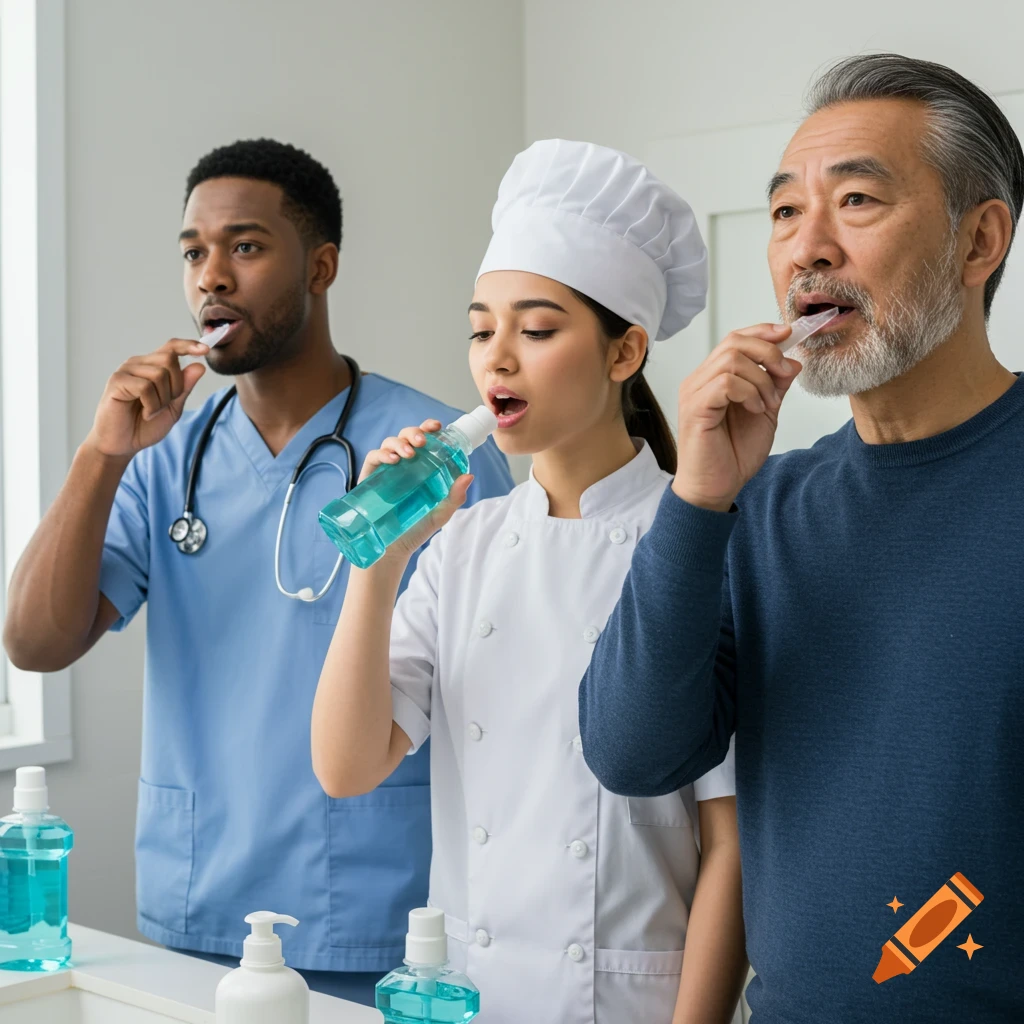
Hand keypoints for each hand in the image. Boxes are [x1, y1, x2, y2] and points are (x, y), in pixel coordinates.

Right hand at [84, 339, 209, 457]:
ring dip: (162, 400)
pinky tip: (145, 413)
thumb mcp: (173, 407)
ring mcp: (126, 371)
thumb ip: (185, 387)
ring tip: (151, 411)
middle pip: (169, 360)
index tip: (205, 350)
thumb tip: (200, 366)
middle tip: (164, 405)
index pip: (171, 347)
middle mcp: (138, 364)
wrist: (122, 444)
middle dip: (175, 386)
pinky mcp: (117, 381)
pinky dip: (151, 405)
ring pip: (159, 374)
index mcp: (152, 366)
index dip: (188, 345)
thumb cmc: (144, 425)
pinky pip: (145, 387)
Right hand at [360, 420, 472, 562]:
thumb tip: (469, 476)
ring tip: (408, 453)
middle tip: (422, 441)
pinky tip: (392, 461)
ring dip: (399, 442)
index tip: (436, 427)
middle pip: (406, 436)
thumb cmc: (417, 529)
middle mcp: (403, 464)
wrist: (393, 549)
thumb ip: (455, 497)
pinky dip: (382, 454)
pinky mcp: (369, 478)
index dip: (429, 428)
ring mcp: (386, 470)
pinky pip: (373, 458)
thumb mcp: (441, 513)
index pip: (425, 440)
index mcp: (421, 467)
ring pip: (389, 443)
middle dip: (414, 432)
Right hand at [673, 324, 800, 510]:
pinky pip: (725, 383)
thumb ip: (775, 386)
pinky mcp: (695, 408)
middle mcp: (700, 380)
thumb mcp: (765, 413)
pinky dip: (748, 393)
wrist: (716, 488)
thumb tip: (793, 361)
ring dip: (761, 380)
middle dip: (768, 352)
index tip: (789, 334)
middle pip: (734, 342)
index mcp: (714, 378)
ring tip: (769, 404)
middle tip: (784, 374)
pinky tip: (755, 410)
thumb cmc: (733, 455)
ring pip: (731, 360)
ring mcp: (694, 393)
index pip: (735, 339)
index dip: (763, 332)